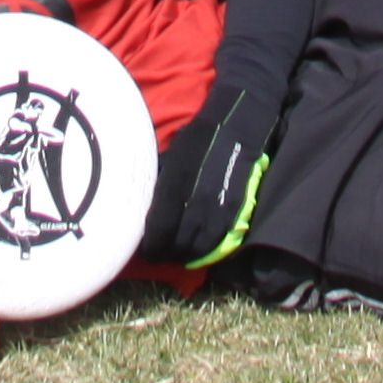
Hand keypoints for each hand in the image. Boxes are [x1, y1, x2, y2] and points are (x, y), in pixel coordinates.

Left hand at [153, 86, 277, 265]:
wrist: (236, 125)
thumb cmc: (198, 137)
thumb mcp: (170, 158)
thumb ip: (161, 187)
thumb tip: (148, 212)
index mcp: (174, 185)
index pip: (157, 231)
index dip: (151, 247)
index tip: (147, 251)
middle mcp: (194, 201)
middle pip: (176, 245)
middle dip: (166, 254)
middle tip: (161, 255)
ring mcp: (216, 208)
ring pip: (196, 249)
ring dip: (185, 256)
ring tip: (178, 255)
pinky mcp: (235, 210)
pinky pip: (217, 242)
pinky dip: (206, 251)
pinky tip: (199, 249)